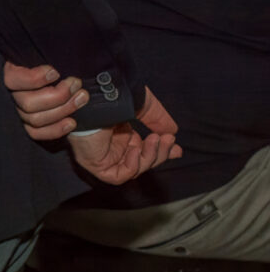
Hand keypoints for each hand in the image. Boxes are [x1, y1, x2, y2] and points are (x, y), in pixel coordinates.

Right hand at [2, 61, 84, 141]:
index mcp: (13, 71)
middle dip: (57, 96)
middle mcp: (12, 93)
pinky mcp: (28, 126)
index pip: (12, 79)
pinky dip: (55, 129)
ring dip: (63, 109)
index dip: (33, 79)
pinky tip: (72, 122)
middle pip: (27, 102)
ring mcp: (19, 111)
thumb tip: (59, 47)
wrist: (74, 83)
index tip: (55, 73)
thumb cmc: (64, 62)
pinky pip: (36, 133)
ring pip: (34, 119)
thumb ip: (52, 53)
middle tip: (76, 84)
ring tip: (81, 98)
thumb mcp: (56, 54)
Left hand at [66, 88, 181, 184]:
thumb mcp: (143, 107)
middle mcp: (112, 147)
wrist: (97, 96)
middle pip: (142, 162)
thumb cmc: (114, 96)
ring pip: (133, 170)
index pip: (144, 151)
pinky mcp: (95, 164)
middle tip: (169, 140)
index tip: (177, 148)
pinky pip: (117, 176)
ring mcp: (103, 156)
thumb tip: (172, 131)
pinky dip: (132, 166)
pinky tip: (135, 150)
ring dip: (150, 156)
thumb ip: (158, 120)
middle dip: (160, 153)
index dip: (162, 151)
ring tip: (155, 139)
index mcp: (122, 135)